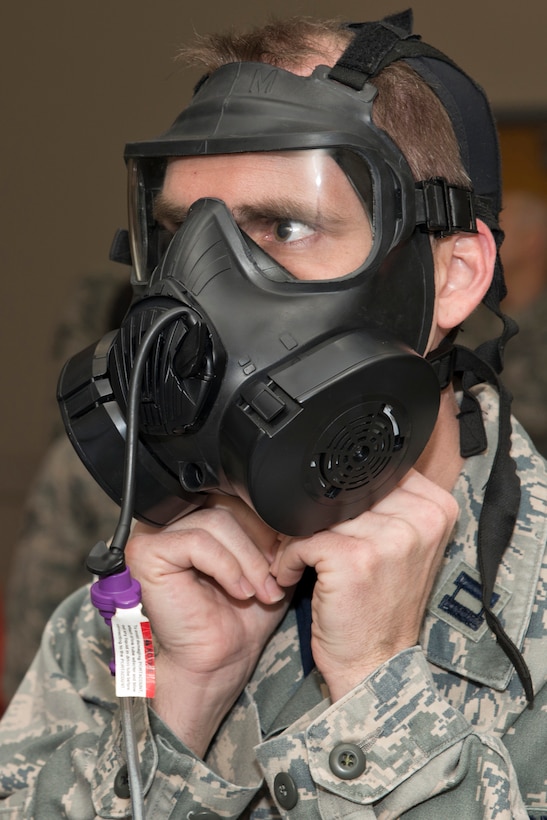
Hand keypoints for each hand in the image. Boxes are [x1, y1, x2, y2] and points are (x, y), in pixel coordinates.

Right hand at [125, 495, 288, 754]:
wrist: (219, 660)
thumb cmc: (241, 614)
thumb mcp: (269, 558)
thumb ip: (274, 525)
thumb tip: (293, 501)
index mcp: (196, 510)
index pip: (235, 490)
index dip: (266, 520)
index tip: (284, 554)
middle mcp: (170, 515)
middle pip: (227, 501)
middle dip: (260, 540)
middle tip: (275, 575)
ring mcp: (154, 532)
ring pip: (217, 520)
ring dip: (248, 559)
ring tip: (260, 590)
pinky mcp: (147, 552)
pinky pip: (198, 542)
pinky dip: (227, 567)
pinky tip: (239, 591)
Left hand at [271, 470, 458, 700]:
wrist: (377, 667)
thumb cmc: (385, 608)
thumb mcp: (406, 548)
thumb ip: (390, 505)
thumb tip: (347, 468)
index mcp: (437, 508)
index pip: (376, 472)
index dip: (346, 495)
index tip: (337, 524)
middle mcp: (419, 519)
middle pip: (346, 492)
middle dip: (317, 517)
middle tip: (308, 546)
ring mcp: (388, 538)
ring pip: (320, 514)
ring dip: (297, 539)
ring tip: (298, 562)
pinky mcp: (354, 558)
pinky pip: (302, 539)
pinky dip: (287, 559)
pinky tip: (291, 577)